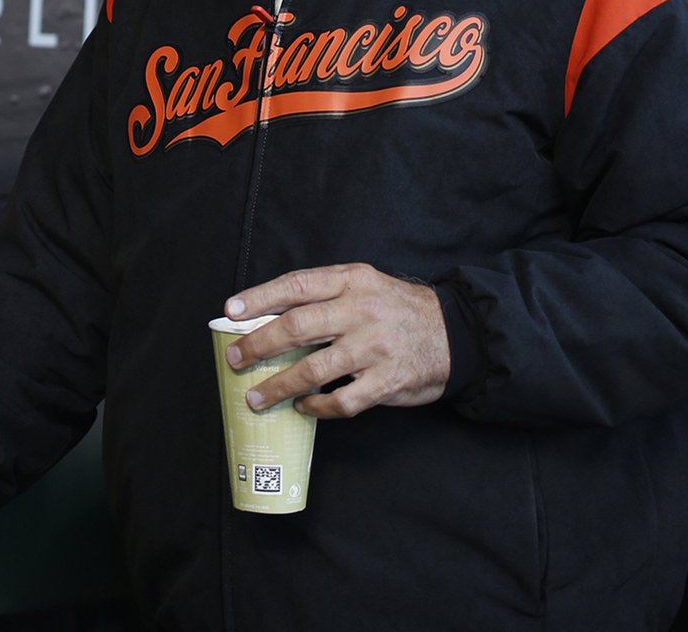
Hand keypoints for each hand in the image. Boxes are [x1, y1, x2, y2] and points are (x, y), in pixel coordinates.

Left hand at [223, 262, 450, 417]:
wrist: (456, 333)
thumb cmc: (398, 310)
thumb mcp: (366, 285)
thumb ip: (327, 296)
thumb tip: (270, 316)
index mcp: (353, 280)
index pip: (297, 284)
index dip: (260, 298)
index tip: (231, 311)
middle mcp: (362, 310)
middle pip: (298, 326)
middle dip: (258, 344)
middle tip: (235, 358)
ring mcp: (375, 347)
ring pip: (313, 369)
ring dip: (278, 385)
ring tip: (256, 397)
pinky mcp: (387, 380)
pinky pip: (342, 401)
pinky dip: (316, 407)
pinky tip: (303, 407)